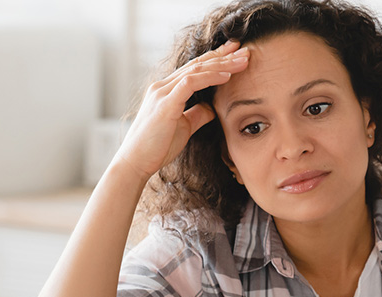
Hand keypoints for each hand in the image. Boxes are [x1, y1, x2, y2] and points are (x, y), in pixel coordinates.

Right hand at [113, 40, 250, 181]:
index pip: (195, 68)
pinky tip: (227, 76)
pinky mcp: (165, 104)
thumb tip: (212, 108)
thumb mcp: (184, 127)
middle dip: (223, 56)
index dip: (216, 58)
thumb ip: (197, 114)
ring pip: (196, 70)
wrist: (136, 162)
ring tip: (243, 60)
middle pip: (198, 64)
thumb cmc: (157, 147)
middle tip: (245, 50)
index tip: (236, 53)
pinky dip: (209, 78)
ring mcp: (162, 93)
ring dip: (222, 64)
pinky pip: (190, 84)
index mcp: (167, 90)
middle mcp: (163, 86)